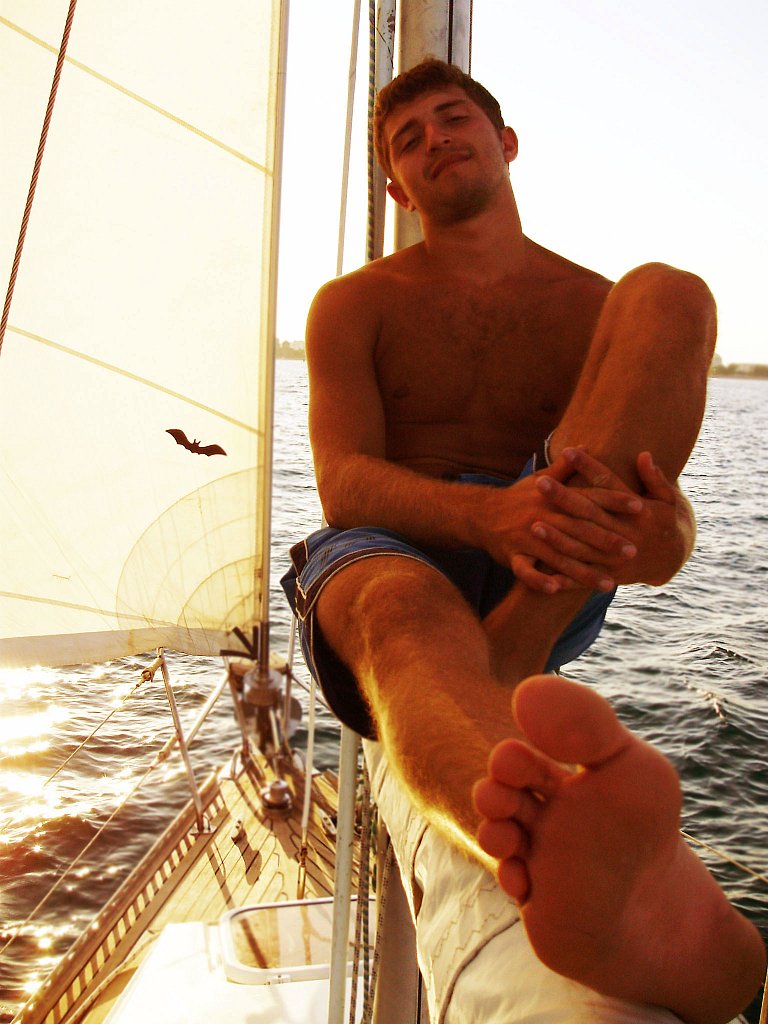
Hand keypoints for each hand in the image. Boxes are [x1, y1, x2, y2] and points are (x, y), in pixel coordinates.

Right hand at [480, 451, 645, 592]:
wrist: (480, 513)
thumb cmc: (518, 497)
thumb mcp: (540, 478)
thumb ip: (565, 468)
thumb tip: (586, 445)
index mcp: (553, 497)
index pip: (589, 497)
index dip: (614, 500)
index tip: (640, 506)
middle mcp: (542, 516)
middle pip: (578, 529)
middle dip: (606, 540)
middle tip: (632, 550)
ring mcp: (526, 537)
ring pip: (558, 556)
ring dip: (584, 572)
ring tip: (608, 584)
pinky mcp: (512, 555)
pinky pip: (525, 570)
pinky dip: (539, 580)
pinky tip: (557, 589)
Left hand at [525, 449, 694, 587]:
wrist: (672, 560)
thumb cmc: (666, 522)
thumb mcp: (668, 499)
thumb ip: (655, 478)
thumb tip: (644, 455)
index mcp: (638, 511)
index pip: (608, 484)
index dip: (588, 466)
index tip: (568, 450)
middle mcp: (625, 533)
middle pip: (589, 513)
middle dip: (564, 498)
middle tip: (540, 482)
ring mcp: (616, 557)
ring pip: (582, 546)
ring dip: (558, 537)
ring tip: (534, 523)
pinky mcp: (609, 576)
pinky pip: (582, 578)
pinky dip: (563, 577)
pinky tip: (541, 572)